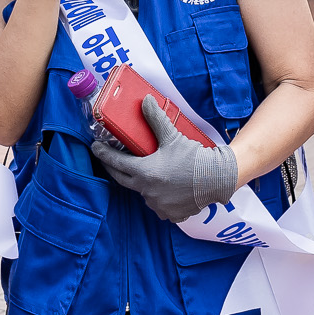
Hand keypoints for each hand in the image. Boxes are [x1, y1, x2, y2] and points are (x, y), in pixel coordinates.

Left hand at [89, 94, 242, 222]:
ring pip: (142, 193)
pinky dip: (159, 197)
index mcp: (144, 172)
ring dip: (141, 184)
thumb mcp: (172, 137)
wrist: (217, 178)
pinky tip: (164, 190)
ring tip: (145, 174)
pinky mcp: (170, 214)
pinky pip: (159, 205)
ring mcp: (158, 205)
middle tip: (109, 160)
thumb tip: (145, 100)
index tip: (96, 147)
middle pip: (123, 179)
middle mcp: (147, 191)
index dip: (103, 154)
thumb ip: (155, 119)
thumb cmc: (193, 158)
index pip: (116, 162)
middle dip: (114, 168)